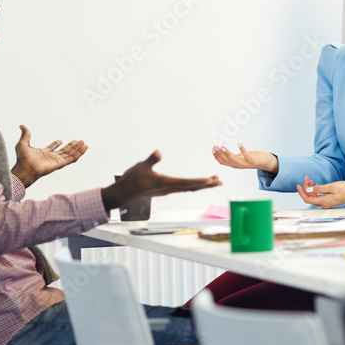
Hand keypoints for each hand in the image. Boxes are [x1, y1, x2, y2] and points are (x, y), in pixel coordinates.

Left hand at [11, 125, 87, 187]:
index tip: (60, 140)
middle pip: (64, 151)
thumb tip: (22, 125)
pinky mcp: (60, 163)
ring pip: (70, 154)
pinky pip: (72, 158)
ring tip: (83, 142)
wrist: (25, 168)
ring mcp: (56, 161)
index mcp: (43, 153)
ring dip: (77, 148)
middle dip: (71, 146)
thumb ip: (25, 134)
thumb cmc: (22, 159)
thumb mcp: (23, 143)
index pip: (52, 148)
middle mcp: (51, 158)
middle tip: (77, 140)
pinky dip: (80, 153)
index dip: (56, 144)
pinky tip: (84, 147)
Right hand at [102, 150, 220, 212]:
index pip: (186, 182)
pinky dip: (193, 185)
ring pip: (189, 188)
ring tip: (214, 182)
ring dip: (202, 186)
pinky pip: (184, 188)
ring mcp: (168, 190)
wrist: (124, 193)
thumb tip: (159, 152)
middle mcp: (169, 188)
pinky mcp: (165, 189)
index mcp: (165, 183)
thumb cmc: (132, 180)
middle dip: (207, 185)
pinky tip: (197, 184)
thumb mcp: (141, 166)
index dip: (199, 182)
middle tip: (220, 182)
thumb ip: (151, 160)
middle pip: (192, 187)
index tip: (211, 180)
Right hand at [211, 143, 277, 173]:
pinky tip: (239, 144)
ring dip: (228, 154)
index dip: (217, 156)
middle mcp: (239, 165)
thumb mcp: (240, 157)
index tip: (212, 149)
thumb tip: (221, 152)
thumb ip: (232, 156)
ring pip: (234, 160)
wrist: (267, 163)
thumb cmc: (253, 158)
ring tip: (223, 147)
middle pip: (227, 161)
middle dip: (219, 154)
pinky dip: (242, 150)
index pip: (223, 162)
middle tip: (215, 146)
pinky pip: (247, 156)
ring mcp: (246, 164)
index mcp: (235, 164)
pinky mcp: (253, 161)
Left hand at [296, 176, 344, 209]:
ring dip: (310, 188)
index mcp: (324, 201)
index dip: (301, 192)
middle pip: (309, 197)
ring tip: (310, 179)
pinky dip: (314, 190)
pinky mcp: (327, 200)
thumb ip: (319, 189)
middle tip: (307, 178)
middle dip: (306, 187)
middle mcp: (323, 204)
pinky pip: (317, 196)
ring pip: (313, 196)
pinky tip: (315, 184)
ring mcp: (325, 203)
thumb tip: (308, 190)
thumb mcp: (331, 187)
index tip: (298, 185)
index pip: (308, 199)